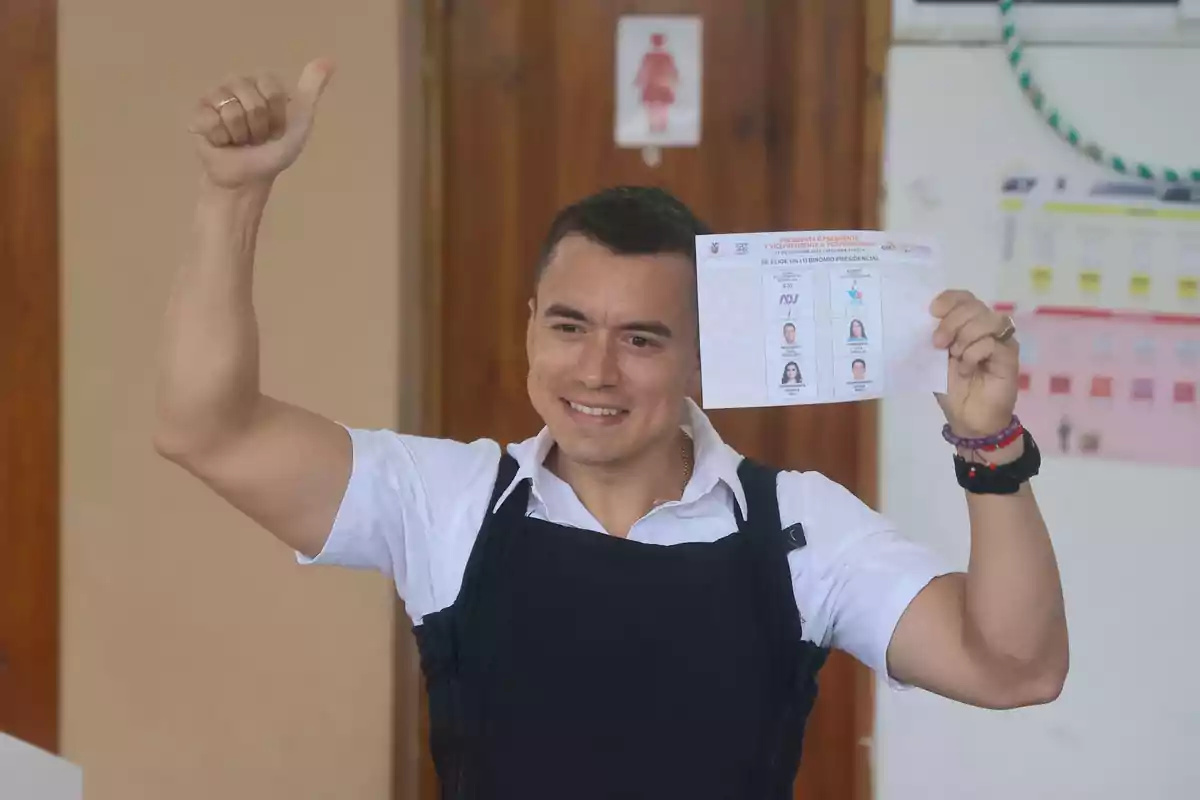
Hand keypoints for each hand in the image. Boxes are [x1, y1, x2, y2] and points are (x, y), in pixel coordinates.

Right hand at [188, 57, 334, 188]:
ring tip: (240, 140)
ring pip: (231, 110)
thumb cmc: (275, 151)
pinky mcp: (198, 114)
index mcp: (261, 82)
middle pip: (252, 100)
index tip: (276, 128)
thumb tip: (329, 60)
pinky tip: (222, 142)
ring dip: (241, 134)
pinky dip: (222, 139)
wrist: (251, 177)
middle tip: (257, 137)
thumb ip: (311, 90)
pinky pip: (211, 121)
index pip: (271, 89)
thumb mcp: (301, 120)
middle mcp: (236, 83)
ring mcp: (214, 97)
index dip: (277, 115)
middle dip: (259, 126)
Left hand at [930, 290, 1018, 437]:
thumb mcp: (935, 360)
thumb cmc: (952, 389)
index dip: (949, 299)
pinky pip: (991, 342)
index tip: (932, 311)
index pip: (964, 298)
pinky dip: (973, 354)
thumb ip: (935, 337)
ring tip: (955, 357)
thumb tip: (925, 316)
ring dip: (964, 336)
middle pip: (973, 305)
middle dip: (951, 321)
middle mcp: (987, 328)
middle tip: (939, 343)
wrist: (968, 418)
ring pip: (986, 319)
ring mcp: (1001, 341)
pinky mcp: (1009, 355)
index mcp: (967, 325)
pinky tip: (967, 369)